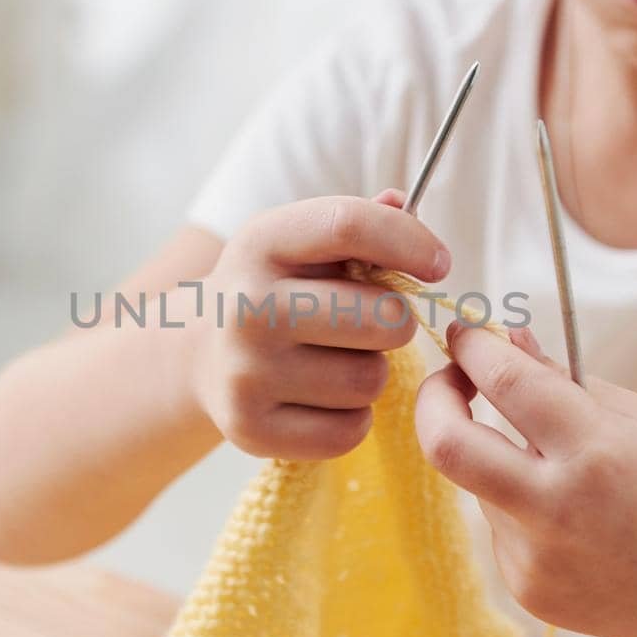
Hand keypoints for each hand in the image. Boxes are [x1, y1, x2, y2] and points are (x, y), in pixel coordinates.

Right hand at [188, 190, 450, 460]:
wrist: (198, 353)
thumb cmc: (274, 289)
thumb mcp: (300, 243)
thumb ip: (357, 224)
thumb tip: (405, 206)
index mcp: (261, 243)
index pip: (350, 226)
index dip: (411, 242)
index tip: (438, 265)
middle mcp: (247, 307)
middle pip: (382, 316)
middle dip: (394, 319)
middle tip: (372, 322)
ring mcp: (245, 373)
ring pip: (370, 379)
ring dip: (370, 371)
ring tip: (336, 359)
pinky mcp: (251, 429)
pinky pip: (350, 430)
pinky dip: (351, 418)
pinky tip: (322, 398)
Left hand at [414, 321, 636, 636]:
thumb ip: (565, 381)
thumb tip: (505, 341)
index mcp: (595, 452)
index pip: (505, 383)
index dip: (474, 348)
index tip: (466, 332)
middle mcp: (556, 508)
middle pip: (446, 445)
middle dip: (433, 398)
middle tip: (450, 378)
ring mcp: (536, 557)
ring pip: (480, 484)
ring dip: (501, 460)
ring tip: (568, 475)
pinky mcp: (528, 589)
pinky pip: (501, 526)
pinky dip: (522, 506)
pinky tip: (580, 525)